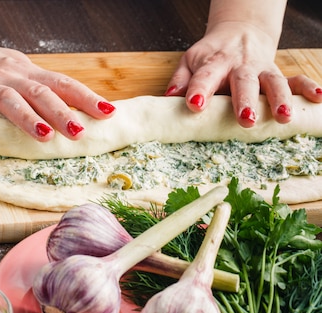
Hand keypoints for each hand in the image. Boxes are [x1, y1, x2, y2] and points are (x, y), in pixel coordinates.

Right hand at [0, 32, 114, 140]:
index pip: (61, 84)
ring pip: (6, 99)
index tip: (108, 113)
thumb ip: (40, 90)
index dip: (85, 98)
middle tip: (79, 133)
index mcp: (25, 74)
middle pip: (38, 93)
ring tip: (43, 136)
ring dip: (25, 118)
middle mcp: (7, 77)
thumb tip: (76, 110)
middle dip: (60, 113)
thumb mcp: (16, 72)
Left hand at [166, 21, 321, 126]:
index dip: (198, 90)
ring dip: (279, 99)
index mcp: (214, 63)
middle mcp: (240, 66)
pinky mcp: (277, 73)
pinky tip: (318, 98)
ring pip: (273, 82)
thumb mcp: (190, 61)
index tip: (194, 104)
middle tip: (245, 119)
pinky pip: (295, 79)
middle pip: (243, 82)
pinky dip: (308, 88)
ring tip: (282, 117)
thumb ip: (180, 79)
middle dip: (244, 100)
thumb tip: (168, 97)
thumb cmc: (210, 55)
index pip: (204, 76)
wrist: (239, 32)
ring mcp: (261, 70)